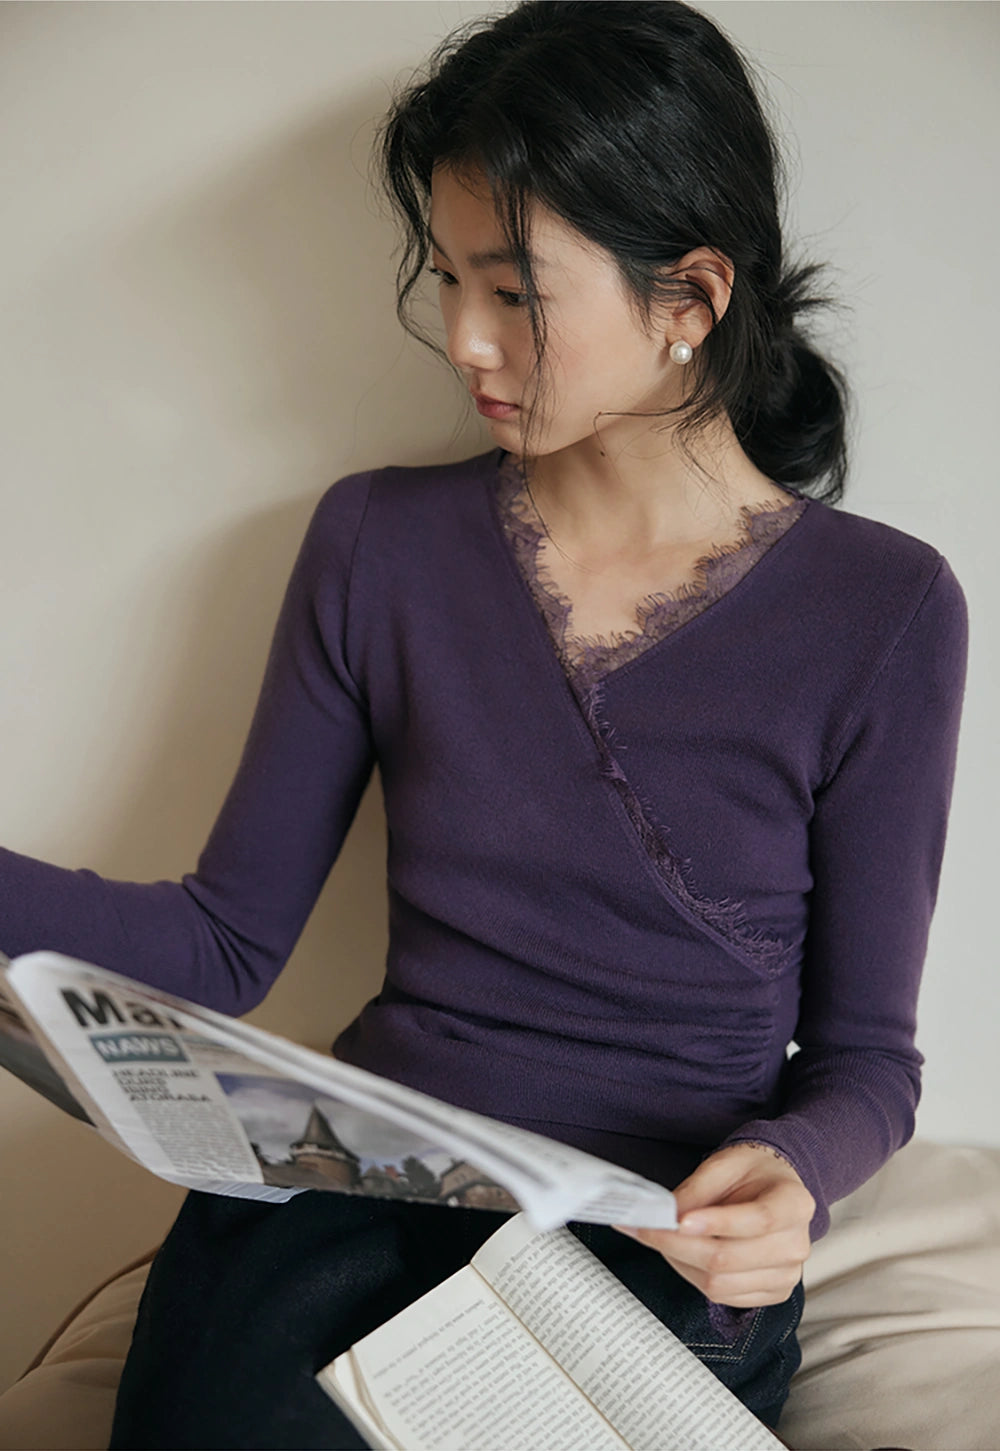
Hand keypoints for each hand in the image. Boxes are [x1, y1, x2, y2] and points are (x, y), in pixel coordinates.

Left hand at [615, 1142, 814, 1306]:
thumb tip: (668, 1215)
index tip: (680, 1220)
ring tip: (657, 1238)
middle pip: (730, 1258)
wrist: (772, 1187)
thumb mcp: (724, 1164)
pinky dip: (691, 1275)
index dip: (718, 1223)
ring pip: (720, 1283)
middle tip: (644, 1228)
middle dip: (678, 1245)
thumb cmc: (751, 1172)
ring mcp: (786, 1275)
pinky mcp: (771, 1293)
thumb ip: (697, 1189)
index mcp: (795, 1204)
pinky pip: (722, 1296)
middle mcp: (796, 1245)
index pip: (759, 1220)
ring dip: (679, 1262)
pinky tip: (679, 1253)